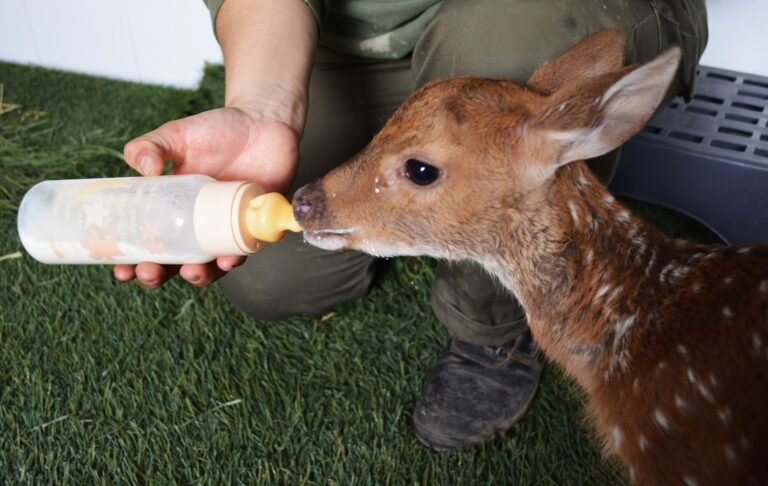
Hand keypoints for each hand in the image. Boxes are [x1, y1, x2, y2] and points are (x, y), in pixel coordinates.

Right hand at [114, 104, 300, 287]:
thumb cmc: (217, 130)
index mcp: (173, 208)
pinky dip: (235, 258)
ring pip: (211, 264)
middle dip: (160, 274)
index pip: (149, 242)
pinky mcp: (254, 224)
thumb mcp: (175, 135)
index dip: (133, 260)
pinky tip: (227, 258)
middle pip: (176, 261)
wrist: (262, 121)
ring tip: (190, 272)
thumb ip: (149, 147)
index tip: (121, 269)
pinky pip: (245, 249)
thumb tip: (142, 170)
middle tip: (149, 272)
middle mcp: (199, 224)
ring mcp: (226, 227)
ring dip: (199, 275)